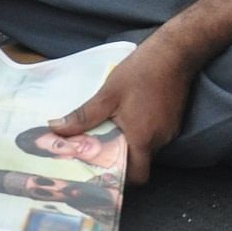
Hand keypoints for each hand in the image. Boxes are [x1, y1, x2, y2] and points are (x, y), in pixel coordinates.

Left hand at [49, 39, 195, 184]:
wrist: (175, 52)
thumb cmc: (141, 72)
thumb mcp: (108, 94)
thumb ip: (84, 116)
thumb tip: (56, 129)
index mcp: (143, 139)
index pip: (137, 176)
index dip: (121, 179)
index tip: (102, 171)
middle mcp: (159, 140)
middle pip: (140, 162)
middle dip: (120, 158)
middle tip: (98, 148)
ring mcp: (169, 130)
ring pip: (147, 147)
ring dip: (130, 142)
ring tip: (109, 129)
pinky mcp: (173, 120)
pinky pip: (155, 134)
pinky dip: (141, 131)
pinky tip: (128, 115)